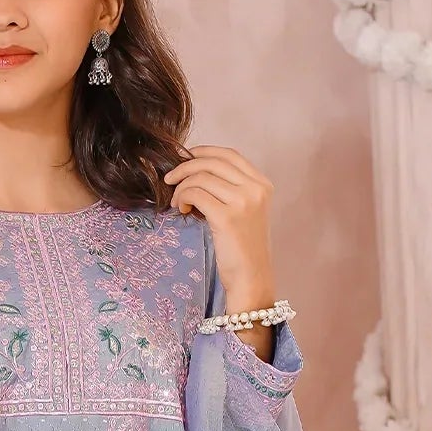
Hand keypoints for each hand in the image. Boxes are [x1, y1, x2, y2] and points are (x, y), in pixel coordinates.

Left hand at [162, 144, 279, 355]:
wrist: (251, 279)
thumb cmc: (243, 250)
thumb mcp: (244, 212)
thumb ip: (229, 189)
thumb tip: (195, 172)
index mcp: (262, 184)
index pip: (229, 154)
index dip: (203, 151)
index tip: (185, 157)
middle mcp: (255, 189)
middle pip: (213, 162)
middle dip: (185, 166)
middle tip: (169, 179)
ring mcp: (243, 201)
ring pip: (201, 176)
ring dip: (182, 186)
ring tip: (177, 202)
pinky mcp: (227, 216)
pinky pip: (196, 193)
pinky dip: (183, 197)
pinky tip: (182, 209)